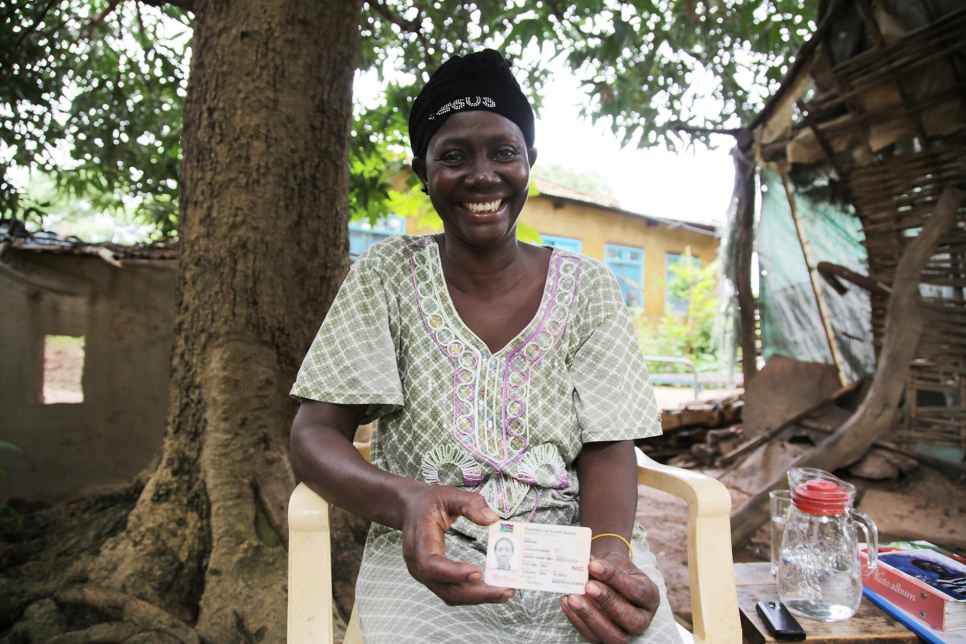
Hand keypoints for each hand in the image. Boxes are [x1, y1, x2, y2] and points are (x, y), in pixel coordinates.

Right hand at [399, 484, 514, 605]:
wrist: (409, 508)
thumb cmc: (428, 502)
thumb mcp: (448, 494)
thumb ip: (471, 503)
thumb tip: (492, 519)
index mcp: (420, 538)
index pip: (430, 563)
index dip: (453, 572)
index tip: (478, 573)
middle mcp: (417, 561)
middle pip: (444, 587)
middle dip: (476, 593)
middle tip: (504, 590)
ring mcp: (423, 573)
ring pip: (449, 594)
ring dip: (477, 597)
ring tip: (504, 592)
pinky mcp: (432, 578)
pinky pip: (451, 592)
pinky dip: (472, 595)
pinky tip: (491, 590)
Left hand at [560, 551, 659, 643]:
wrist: (608, 578)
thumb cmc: (615, 570)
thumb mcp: (615, 562)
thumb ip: (604, 565)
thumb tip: (586, 564)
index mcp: (650, 596)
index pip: (637, 591)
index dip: (616, 579)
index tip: (594, 565)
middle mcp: (643, 619)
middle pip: (632, 620)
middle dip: (608, 602)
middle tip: (587, 586)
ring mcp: (626, 633)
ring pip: (614, 636)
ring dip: (591, 617)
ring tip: (573, 597)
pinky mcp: (607, 639)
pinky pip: (593, 637)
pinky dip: (578, 621)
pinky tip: (567, 602)